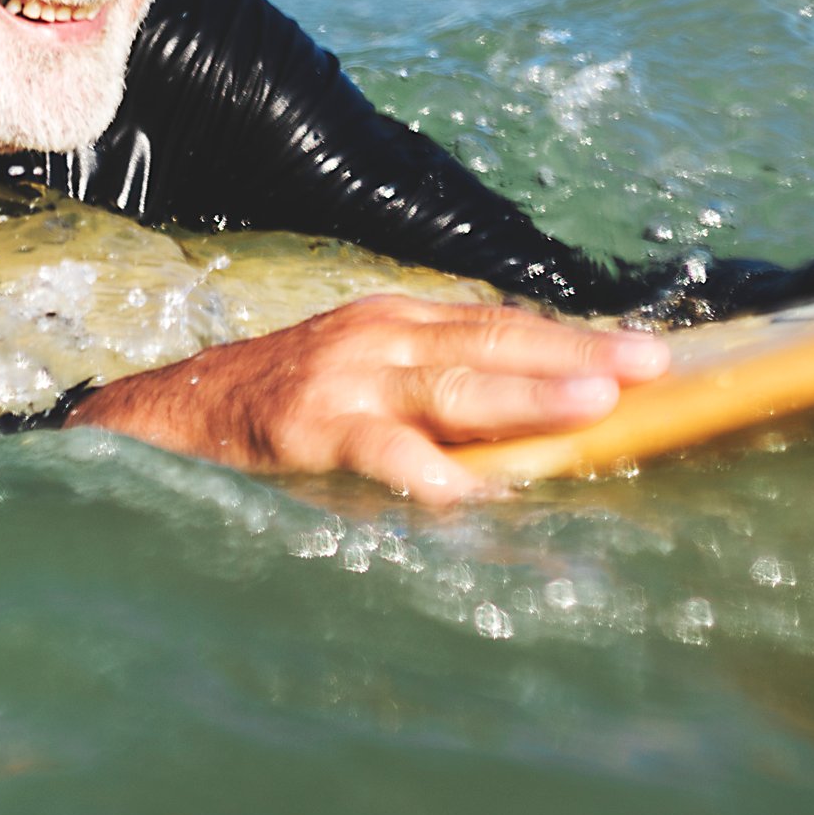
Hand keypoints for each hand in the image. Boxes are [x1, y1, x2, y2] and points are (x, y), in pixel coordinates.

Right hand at [62, 295, 669, 505]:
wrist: (164, 417)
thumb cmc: (273, 413)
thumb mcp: (358, 384)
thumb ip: (430, 399)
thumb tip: (531, 431)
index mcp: (394, 324)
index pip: (498, 323)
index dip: (570, 336)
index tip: (644, 351)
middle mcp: (376, 338)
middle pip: (490, 340)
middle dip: (572, 352)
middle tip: (649, 364)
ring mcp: (342, 381)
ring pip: (451, 384)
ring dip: (527, 392)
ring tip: (593, 403)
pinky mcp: (307, 431)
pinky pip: (382, 453)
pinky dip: (431, 472)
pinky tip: (476, 491)